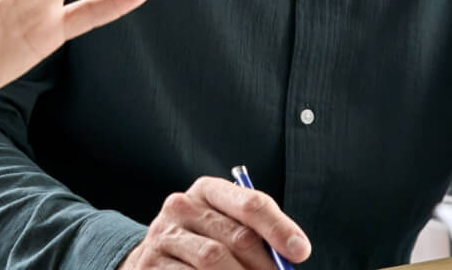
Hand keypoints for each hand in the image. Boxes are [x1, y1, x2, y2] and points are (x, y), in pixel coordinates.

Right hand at [119, 177, 311, 268]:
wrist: (155, 258)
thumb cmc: (206, 241)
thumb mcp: (227, 226)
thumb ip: (257, 234)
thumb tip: (292, 254)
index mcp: (207, 190)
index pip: (250, 203)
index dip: (279, 228)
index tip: (301, 252)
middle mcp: (181, 206)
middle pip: (237, 237)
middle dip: (265, 264)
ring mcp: (163, 236)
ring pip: (214, 261)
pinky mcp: (150, 266)